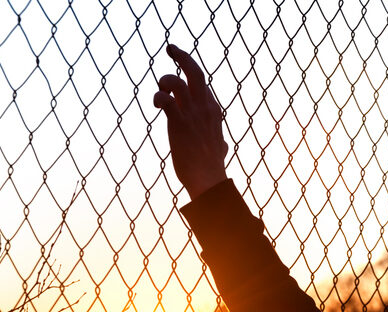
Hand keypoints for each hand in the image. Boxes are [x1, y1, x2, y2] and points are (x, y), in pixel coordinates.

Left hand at [153, 45, 227, 199]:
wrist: (209, 179)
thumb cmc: (212, 167)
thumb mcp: (221, 149)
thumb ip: (220, 143)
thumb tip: (223, 146)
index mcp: (214, 111)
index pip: (203, 83)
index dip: (190, 72)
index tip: (182, 67)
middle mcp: (204, 108)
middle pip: (194, 71)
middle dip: (181, 56)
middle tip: (170, 49)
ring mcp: (192, 114)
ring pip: (176, 81)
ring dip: (164, 80)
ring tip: (160, 90)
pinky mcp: (178, 124)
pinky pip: (165, 99)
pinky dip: (158, 96)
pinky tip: (156, 104)